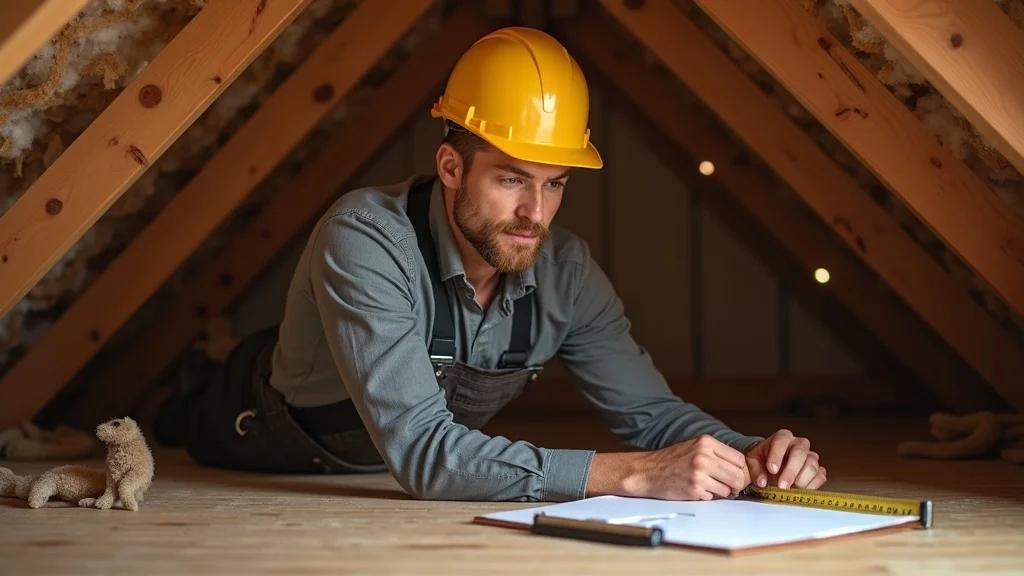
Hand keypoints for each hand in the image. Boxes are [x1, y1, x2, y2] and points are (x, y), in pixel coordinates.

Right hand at [627, 434, 751, 500]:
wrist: (647, 471)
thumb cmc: (671, 460)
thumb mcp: (695, 447)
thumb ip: (717, 454)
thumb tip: (741, 468)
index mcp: (706, 442)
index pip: (740, 459)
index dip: (741, 470)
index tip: (736, 475)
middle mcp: (704, 456)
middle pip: (739, 476)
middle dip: (737, 484)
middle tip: (729, 486)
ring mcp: (699, 473)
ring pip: (729, 489)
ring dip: (721, 492)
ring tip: (707, 486)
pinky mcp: (694, 489)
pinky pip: (714, 497)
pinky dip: (709, 496)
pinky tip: (697, 489)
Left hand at [744, 429, 825, 489]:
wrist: (771, 468)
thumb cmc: (762, 461)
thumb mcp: (752, 462)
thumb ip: (755, 471)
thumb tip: (762, 482)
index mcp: (782, 437)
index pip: (781, 441)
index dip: (777, 455)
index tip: (772, 469)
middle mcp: (798, 444)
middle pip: (800, 453)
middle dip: (791, 471)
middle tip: (782, 486)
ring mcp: (810, 456)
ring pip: (812, 465)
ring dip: (801, 480)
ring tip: (790, 490)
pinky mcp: (818, 469)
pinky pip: (820, 476)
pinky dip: (811, 486)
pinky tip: (800, 491)